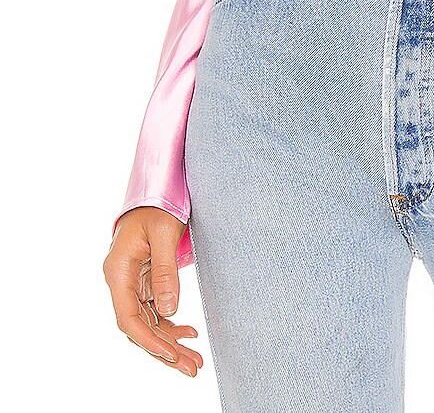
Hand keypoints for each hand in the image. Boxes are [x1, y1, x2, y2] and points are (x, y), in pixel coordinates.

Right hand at [103, 207, 202, 377]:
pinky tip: (189, 333)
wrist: (157, 187)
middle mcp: (121, 281)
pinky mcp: (144, 281)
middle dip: (164, 350)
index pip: (128, 318)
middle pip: (139, 327)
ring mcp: (132, 282)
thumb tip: (169, 311)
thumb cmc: (158, 204)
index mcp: (118, 271)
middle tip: (192, 368)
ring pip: (147, 323)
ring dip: (169, 342)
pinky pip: (154, 311)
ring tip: (194, 360)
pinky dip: (169, 324)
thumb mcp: (165, 232)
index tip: (172, 355)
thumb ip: (165, 272)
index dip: (149, 341)